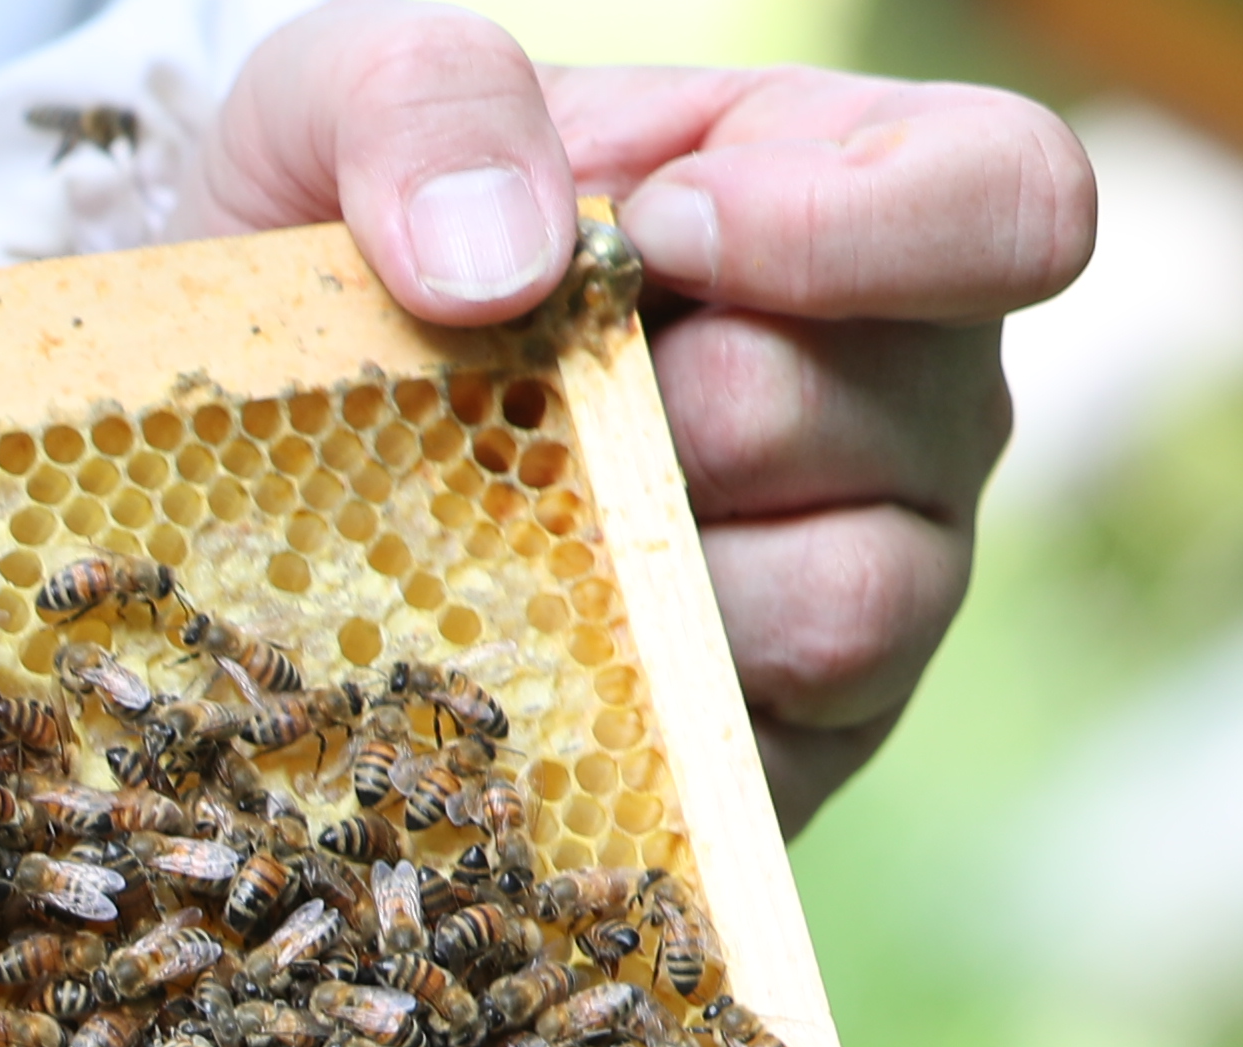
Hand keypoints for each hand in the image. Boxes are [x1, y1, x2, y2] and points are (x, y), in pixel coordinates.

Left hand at [205, 6, 1095, 828]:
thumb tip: (505, 261)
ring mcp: (853, 579)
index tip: (655, 245)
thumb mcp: (332, 104)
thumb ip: (427, 102)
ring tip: (507, 534)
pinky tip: (511, 657)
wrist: (233, 449)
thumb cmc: (331, 247)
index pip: (1009, 196)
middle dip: (679, 413)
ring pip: (852, 600)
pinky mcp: (769, 747)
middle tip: (524, 416)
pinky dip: (622, 704)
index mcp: (842, 198)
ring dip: (649, 567)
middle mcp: (898, 397)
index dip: (854, 229)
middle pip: (910, 414)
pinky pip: (755, 748)